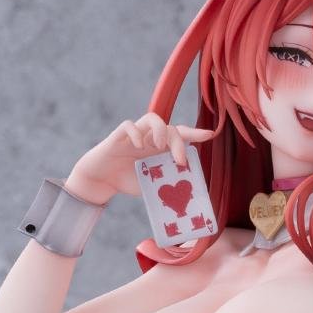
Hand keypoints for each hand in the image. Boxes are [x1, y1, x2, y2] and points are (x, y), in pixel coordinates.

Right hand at [66, 113, 217, 204]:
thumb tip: (186, 195)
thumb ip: (166, 184)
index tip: (210, 135)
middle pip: (170, 127)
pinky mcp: (118, 136)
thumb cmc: (127, 181)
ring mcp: (135, 135)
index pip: (180, 135)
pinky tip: (137, 145)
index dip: (195, 133)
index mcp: (159, 148)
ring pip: (152, 117)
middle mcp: (149, 138)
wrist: (101, 181)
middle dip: (179, 142)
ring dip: (160, 130)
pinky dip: (135, 133)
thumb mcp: (151, 185)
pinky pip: (128, 125)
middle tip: (179, 161)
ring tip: (159, 146)